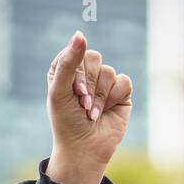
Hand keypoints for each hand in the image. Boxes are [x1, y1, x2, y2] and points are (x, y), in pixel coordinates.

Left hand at [46, 32, 132, 183]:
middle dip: (89, 84)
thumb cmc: (67, 122)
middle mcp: (86, 73)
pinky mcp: (121, 93)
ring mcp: (104, 83)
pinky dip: (114, 98)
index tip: (74, 93)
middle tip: (82, 105)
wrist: (84, 149)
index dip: (77, 73)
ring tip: (92, 113)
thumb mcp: (60, 91)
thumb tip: (80, 33)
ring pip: (109, 72)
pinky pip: (123, 81)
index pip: (75, 53)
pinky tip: (106, 112)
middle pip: (94, 58)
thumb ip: (68, 62)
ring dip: (100, 96)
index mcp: (66, 70)